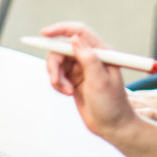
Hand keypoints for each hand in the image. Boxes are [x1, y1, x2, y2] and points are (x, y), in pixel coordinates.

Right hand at [40, 22, 136, 140]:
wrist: (112, 127)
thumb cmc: (112, 105)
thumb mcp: (100, 81)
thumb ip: (88, 58)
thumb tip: (74, 38)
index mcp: (101, 52)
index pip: (79, 32)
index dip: (60, 29)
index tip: (44, 34)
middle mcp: (90, 56)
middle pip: (62, 47)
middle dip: (55, 63)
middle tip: (54, 80)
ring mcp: (81, 67)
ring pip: (57, 61)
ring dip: (56, 76)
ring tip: (66, 91)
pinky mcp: (73, 78)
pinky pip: (57, 73)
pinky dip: (57, 83)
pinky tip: (67, 93)